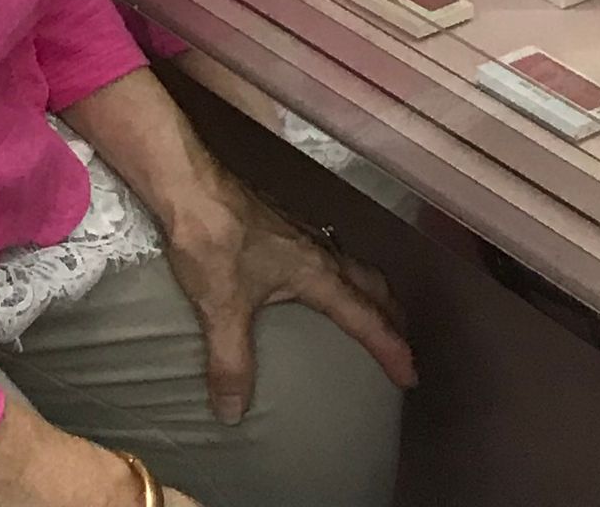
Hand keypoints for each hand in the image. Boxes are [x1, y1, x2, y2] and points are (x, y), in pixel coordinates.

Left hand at [162, 173, 415, 426]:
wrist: (189, 185)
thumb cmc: (213, 239)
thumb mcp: (221, 306)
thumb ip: (231, 361)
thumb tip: (233, 415)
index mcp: (316, 272)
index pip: (365, 316)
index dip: (389, 347)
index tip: (410, 374)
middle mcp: (319, 250)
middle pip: (371, 284)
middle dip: (391, 315)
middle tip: (402, 345)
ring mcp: (301, 234)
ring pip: (352, 267)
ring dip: (370, 294)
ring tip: (371, 317)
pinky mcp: (282, 226)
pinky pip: (329, 257)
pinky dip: (342, 279)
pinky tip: (318, 287)